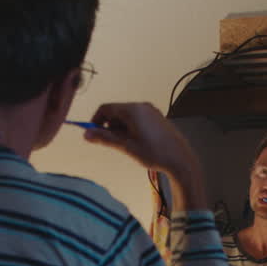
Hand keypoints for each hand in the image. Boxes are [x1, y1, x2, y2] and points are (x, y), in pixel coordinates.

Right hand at [81, 103, 207, 210]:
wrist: (180, 159)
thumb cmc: (154, 153)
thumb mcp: (126, 147)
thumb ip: (105, 138)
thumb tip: (86, 134)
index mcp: (132, 110)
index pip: (105, 108)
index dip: (96, 121)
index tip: (93, 134)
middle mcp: (141, 106)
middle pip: (116, 111)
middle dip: (109, 126)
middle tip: (111, 143)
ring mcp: (151, 111)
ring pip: (126, 116)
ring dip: (120, 129)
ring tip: (126, 146)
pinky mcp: (157, 118)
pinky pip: (137, 119)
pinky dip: (131, 128)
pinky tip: (137, 143)